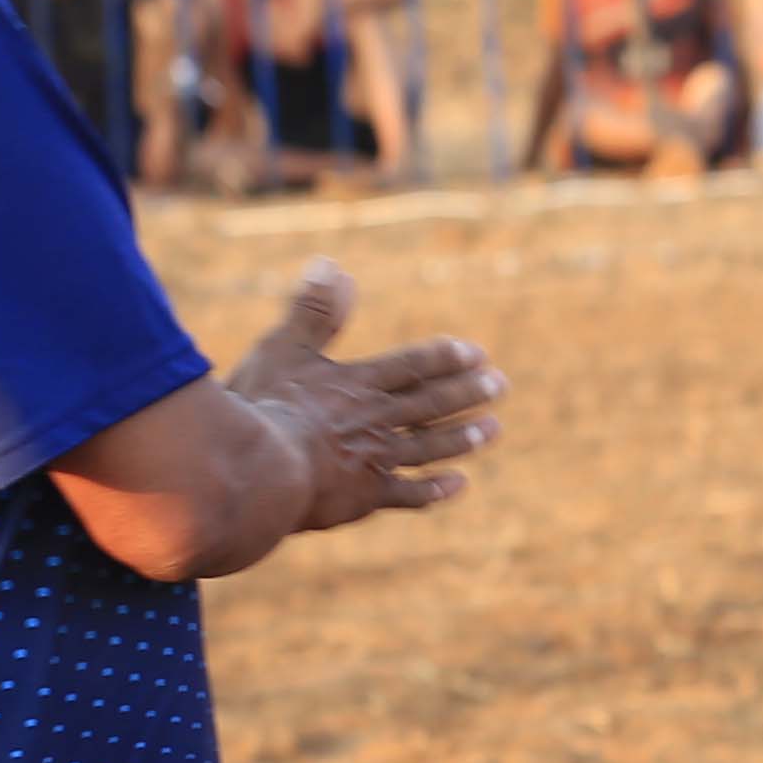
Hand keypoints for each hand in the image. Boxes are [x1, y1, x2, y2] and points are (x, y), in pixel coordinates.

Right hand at [225, 258, 503, 530]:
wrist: (261, 468)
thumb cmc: (264, 405)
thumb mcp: (284, 349)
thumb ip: (314, 311)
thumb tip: (334, 265)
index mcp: (356, 383)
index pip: (410, 366)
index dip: (444, 359)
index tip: (477, 354)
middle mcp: (374, 419)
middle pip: (430, 404)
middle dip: (467, 394)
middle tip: (501, 386)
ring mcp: (373, 460)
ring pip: (429, 446)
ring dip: (463, 437)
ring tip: (494, 429)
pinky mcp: (364, 497)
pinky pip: (409, 494)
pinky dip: (435, 490)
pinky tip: (460, 484)